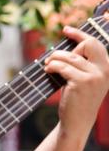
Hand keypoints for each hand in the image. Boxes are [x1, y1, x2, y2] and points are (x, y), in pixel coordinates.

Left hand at [44, 25, 108, 139]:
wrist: (77, 121)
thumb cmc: (78, 98)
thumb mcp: (84, 79)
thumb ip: (81, 63)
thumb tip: (67, 46)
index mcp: (107, 67)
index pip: (95, 43)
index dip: (80, 34)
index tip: (66, 30)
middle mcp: (105, 70)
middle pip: (86, 44)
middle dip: (65, 48)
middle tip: (51, 56)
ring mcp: (94, 76)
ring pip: (70, 56)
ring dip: (54, 58)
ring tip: (47, 65)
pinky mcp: (81, 82)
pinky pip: (62, 67)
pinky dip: (52, 66)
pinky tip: (48, 70)